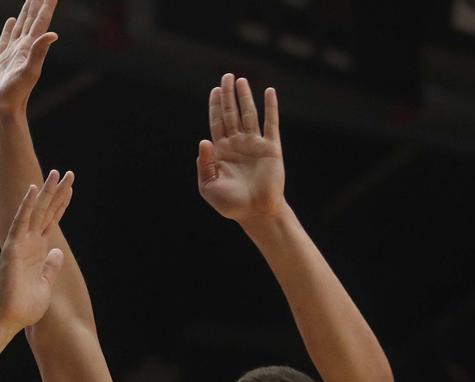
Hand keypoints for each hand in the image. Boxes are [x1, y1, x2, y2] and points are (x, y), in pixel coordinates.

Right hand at [0, 0, 57, 120]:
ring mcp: (12, 54)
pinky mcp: (1, 61)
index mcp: (30, 48)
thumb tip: (53, 34)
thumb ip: (39, 52)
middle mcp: (24, 48)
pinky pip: (5, 39)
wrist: (1, 111)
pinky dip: (8, 28)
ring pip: (20, 26)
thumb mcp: (28, 72)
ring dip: (26, 12)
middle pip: (32, 19)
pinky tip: (11, 21)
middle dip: (37, 3)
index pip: (41, 21)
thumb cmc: (14, 95)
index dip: (47, 5)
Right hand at [0, 170, 73, 330]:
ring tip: (56, 173)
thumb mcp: (45, 283)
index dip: (61, 204)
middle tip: (68, 173)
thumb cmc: (23, 306)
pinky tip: (33, 190)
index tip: (70, 188)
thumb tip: (58, 252)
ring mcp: (20, 243)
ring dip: (45, 192)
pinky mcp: (12, 247)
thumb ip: (51, 267)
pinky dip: (27, 205)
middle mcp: (29, 243)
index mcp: (37, 250)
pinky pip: (20, 222)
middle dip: (57, 192)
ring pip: (36, 211)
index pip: (51, 221)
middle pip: (46, 211)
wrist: (8, 318)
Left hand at [196, 74, 283, 227]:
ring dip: (245, 97)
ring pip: (249, 114)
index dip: (216, 106)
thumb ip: (204, 165)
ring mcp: (254, 144)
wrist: (256, 213)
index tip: (215, 90)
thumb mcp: (209, 187)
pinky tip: (269, 92)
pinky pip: (271, 124)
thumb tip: (204, 140)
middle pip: (231, 114)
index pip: (217, 123)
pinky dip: (271, 107)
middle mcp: (238, 144)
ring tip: (241, 80)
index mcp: (221, 152)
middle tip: (226, 76)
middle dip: (228, 95)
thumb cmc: (231, 204)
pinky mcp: (271, 147)